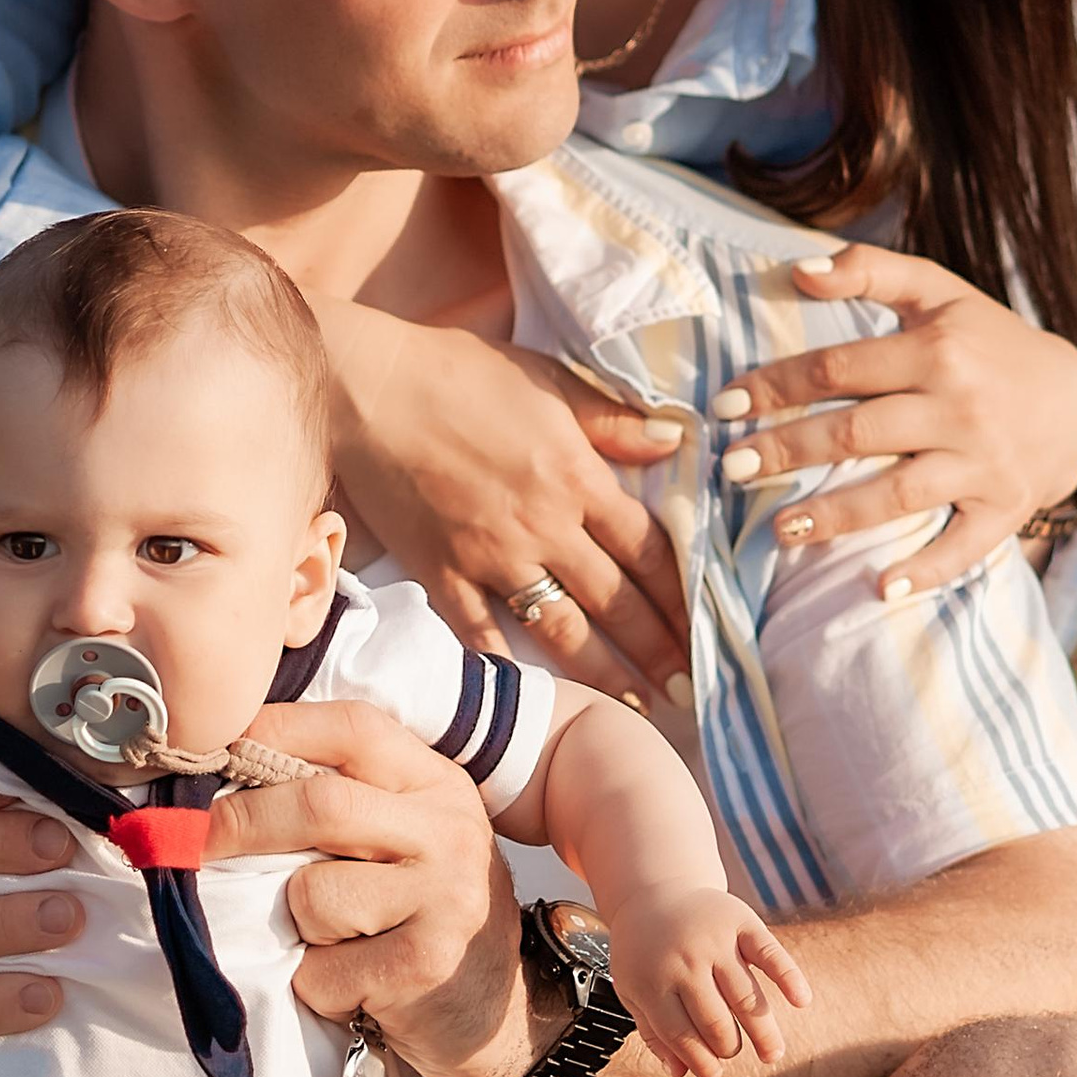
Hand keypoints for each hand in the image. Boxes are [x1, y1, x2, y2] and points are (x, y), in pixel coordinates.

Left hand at [204, 695, 530, 1076]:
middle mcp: (449, 832)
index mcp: (437, 785)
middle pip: (320, 804)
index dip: (276, 729)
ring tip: (337, 942)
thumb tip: (229, 771)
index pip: (353, 728)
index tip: (216, 748)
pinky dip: (316, 983)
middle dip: (242, 821)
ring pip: (313, 894)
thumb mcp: (406, 839)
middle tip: (195, 839)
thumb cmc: (423, 916)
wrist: (497, 1015)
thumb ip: (345, 801)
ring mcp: (445, 898)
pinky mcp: (426, 965)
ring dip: (298, 926)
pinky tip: (354, 985)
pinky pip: (322, 968)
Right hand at [318, 302, 689, 707]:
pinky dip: (511, 667)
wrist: (368, 387)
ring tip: (640, 704)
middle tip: (691, 685)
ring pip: (561, 629)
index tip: (708, 627)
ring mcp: (490, 556)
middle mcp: (543, 526)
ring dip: (605, 672)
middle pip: (617, 600)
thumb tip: (675, 442)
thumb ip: (613, 419)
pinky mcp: (441, 573)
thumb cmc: (459, 372)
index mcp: (576, 477)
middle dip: (659, 647)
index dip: (683, 595)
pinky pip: (483, 634)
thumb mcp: (550, 379)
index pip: (649, 549)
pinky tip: (538, 695)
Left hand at [617, 891, 810, 1076]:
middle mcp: (684, 960)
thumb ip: (653, 1032)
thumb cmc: (645, 951)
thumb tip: (681, 1074)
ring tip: (772, 1055)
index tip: (712, 1075)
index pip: (681, 1035)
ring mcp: (714, 939)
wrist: (655, 891)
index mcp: (652, 981)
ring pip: (746, 997)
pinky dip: (789, 977)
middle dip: (728, 1047)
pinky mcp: (740, 921)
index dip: (700, 1061)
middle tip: (733, 1053)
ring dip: (764, 1032)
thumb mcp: (633, 989)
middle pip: (716, 1021)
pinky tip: (802, 1001)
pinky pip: (769, 953)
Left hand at [713, 244, 1076, 592]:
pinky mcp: (1004, 508)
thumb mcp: (938, 292)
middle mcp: (958, 407)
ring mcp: (983, 463)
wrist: (1074, 400)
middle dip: (788, 451)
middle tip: (731, 470)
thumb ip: (870, 271)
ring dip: (836, 515)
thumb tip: (799, 270)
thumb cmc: (986, 343)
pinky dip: (926, 571)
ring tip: (780, 530)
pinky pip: (963, 546)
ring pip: (899, 493)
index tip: (723, 407)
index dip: (775, 387)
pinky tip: (881, 588)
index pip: (837, 369)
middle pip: (858, 433)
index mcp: (935, 350)